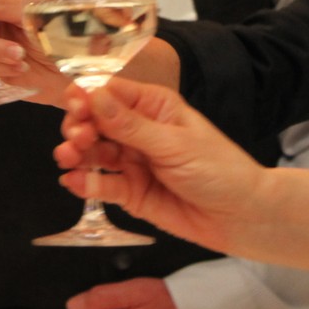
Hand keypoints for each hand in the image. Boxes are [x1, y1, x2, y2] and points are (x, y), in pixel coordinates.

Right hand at [55, 79, 271, 252]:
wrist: (240, 215)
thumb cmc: (219, 169)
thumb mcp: (174, 143)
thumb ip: (130, 125)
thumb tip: (94, 96)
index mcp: (153, 107)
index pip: (110, 93)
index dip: (88, 97)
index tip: (74, 105)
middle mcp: (138, 131)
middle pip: (95, 122)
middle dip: (79, 127)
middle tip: (77, 138)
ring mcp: (132, 162)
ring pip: (94, 153)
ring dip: (77, 154)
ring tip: (68, 159)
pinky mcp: (130, 192)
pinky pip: (102, 185)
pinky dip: (85, 182)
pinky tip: (74, 181)